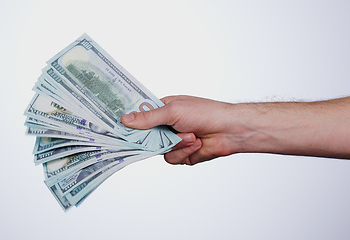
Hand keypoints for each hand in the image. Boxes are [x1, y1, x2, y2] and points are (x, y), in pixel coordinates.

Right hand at [121, 95, 244, 164]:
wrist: (230, 130)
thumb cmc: (205, 112)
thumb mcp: (173, 111)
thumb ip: (148, 117)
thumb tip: (125, 119)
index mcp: (164, 109)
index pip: (141, 117)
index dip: (131, 123)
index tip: (119, 126)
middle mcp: (167, 126)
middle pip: (146, 137)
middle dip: (154, 138)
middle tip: (155, 136)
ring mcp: (175, 141)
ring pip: (160, 150)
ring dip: (177, 144)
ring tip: (191, 136)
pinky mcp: (183, 154)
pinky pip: (173, 158)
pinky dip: (184, 152)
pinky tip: (196, 144)